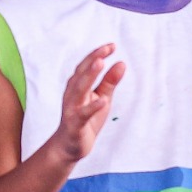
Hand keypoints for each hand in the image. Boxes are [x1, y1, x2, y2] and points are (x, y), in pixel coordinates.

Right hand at [48, 44, 124, 162]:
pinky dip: (92, 107)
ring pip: (79, 89)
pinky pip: (83, 114)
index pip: (86, 65)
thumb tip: (122, 63)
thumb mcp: (102, 98)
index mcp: (78, 85)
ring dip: (89, 75)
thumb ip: (110, 82)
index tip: (112, 46)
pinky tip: (103, 100)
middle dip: (93, 60)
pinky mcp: (75, 124)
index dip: (98, 54)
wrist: (70, 146)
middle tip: (106, 49)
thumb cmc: (86, 119)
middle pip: (81, 73)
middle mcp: (72, 94)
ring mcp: (72, 108)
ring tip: (101, 63)